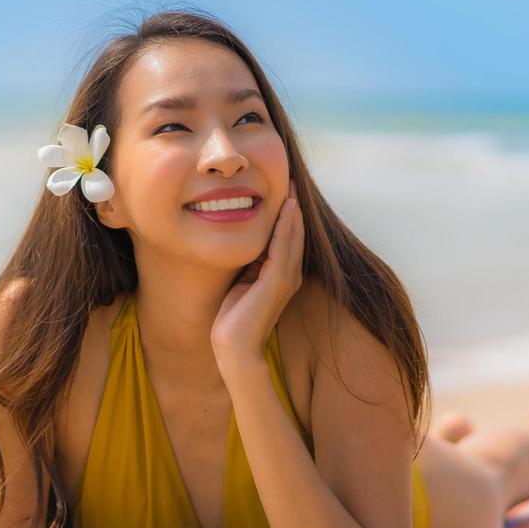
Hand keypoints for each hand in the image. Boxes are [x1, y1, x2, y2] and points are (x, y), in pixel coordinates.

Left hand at [211, 179, 304, 369]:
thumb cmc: (234, 317)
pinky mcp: (277, 282)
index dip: (286, 215)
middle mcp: (289, 275)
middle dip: (293, 208)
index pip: (287, 239)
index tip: (283, 191)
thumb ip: (249, 264)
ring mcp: (286, 278)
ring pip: (293, 237)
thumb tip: (245, 242)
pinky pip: (283, 247)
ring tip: (292, 187)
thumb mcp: (242, 282)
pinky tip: (287, 208)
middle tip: (291, 181)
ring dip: (293, 211)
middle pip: (294, 234)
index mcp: (281, 275)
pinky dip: (286, 226)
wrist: (234, 347)